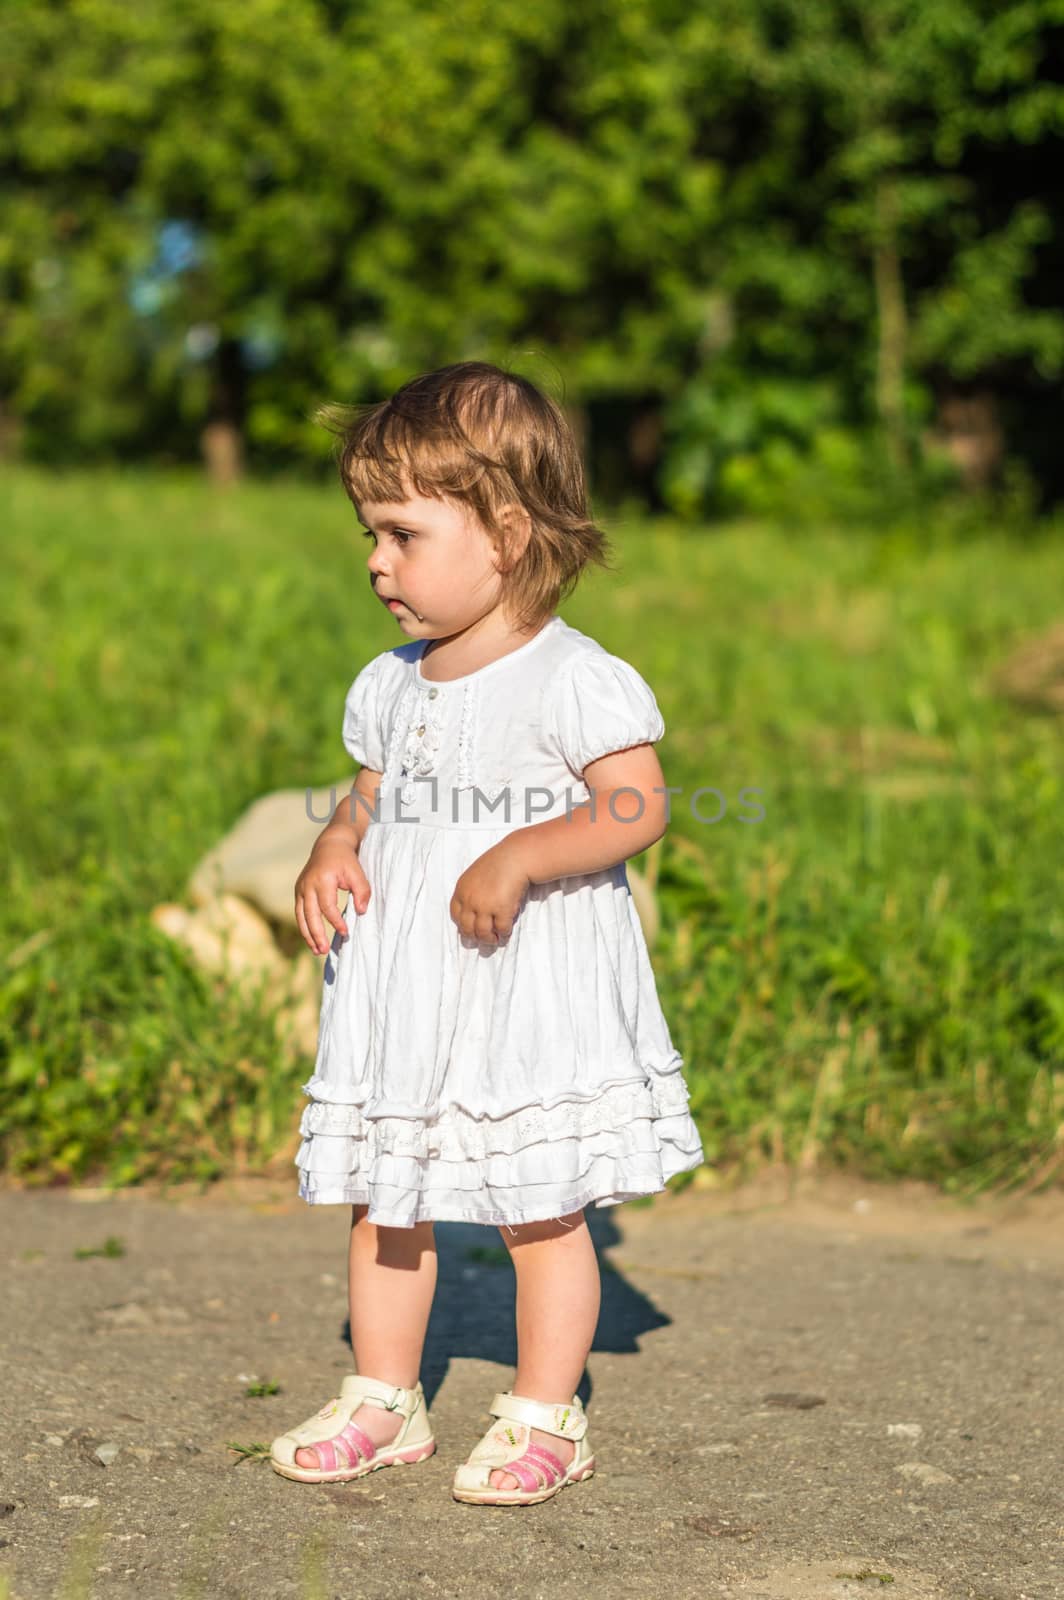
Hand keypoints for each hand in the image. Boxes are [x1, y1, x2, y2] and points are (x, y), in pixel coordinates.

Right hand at [295, 838, 370, 954]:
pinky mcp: (298, 891)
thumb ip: (362, 892)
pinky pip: (299, 913)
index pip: (327, 906)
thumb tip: (361, 912)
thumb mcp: (358, 872)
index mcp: (322, 879)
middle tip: (324, 950)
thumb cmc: (346, 861)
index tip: (345, 932)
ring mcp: (300, 888)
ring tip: (317, 951)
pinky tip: (312, 940)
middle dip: (316, 934)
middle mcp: (307, 884)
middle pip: (310, 914)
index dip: (335, 921)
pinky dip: (305, 927)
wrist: (330, 845)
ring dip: (308, 935)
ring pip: (301, 916)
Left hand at [449, 842, 530, 944]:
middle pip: (466, 928)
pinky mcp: (501, 910)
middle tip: (485, 939)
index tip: (470, 929)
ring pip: (482, 933)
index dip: (463, 925)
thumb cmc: (498, 863)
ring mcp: (485, 906)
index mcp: (461, 890)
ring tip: (496, 939)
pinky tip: (507, 931)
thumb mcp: (475, 875)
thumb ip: (471, 892)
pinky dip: (504, 933)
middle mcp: (470, 900)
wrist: (515, 857)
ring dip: (489, 939)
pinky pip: (501, 929)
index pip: (455, 916)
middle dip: (475, 937)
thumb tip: (475, 912)